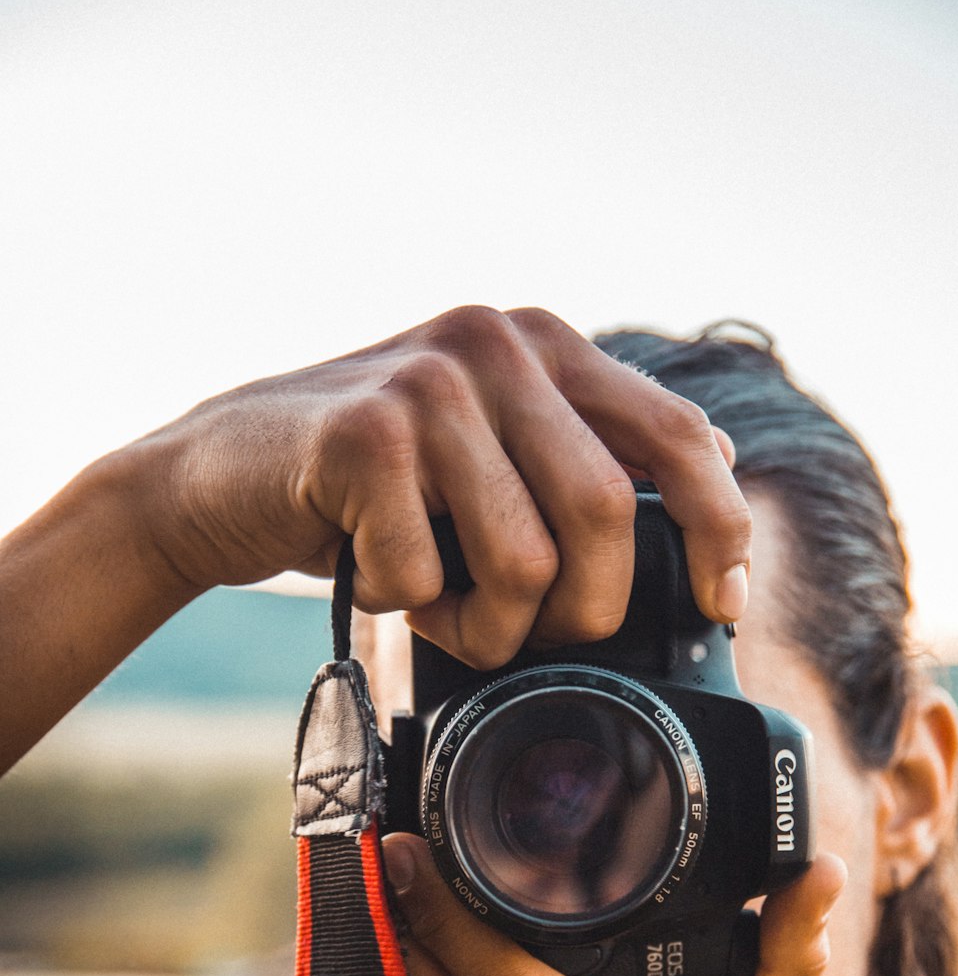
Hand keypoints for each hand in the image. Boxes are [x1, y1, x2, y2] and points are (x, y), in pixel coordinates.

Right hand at [119, 305, 748, 668]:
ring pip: (524, 562)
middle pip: (605, 516)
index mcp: (545, 344)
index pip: (678, 434)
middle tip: (526, 632)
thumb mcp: (489, 450)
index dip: (718, 527)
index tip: (723, 600)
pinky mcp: (363, 435)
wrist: (216, 476)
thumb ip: (584, 449)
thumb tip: (719, 463)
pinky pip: (426, 577)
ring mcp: (429, 383)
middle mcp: (496, 343)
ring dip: (486, 625)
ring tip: (440, 607)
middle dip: (580, 610)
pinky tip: (371, 573)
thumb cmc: (369, 485)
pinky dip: (404, 609)